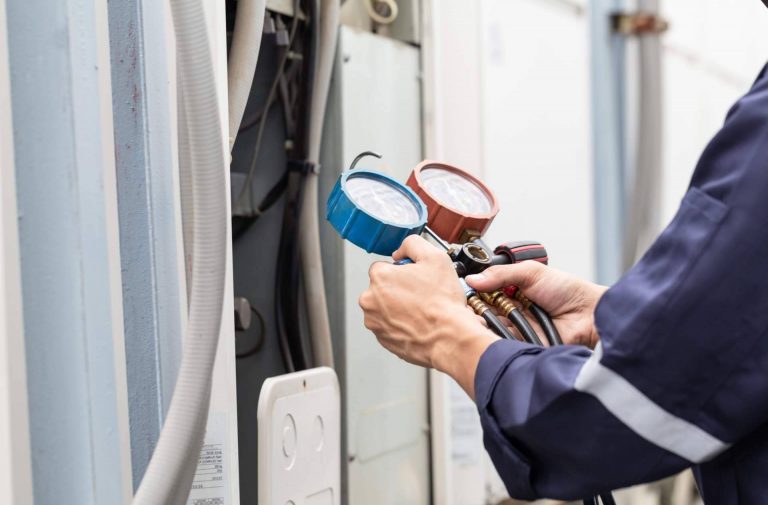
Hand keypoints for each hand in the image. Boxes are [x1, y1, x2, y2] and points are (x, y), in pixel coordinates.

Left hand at [359, 235, 498, 397]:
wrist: (449, 338)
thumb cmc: (442, 303)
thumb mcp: (435, 257)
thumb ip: (413, 244)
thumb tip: (401, 250)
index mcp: (379, 277)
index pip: (384, 266)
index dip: (402, 271)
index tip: (416, 278)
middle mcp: (370, 300)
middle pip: (383, 288)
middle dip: (399, 289)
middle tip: (421, 294)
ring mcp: (374, 322)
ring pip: (385, 308)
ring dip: (399, 307)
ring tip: (421, 310)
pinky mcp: (382, 339)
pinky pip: (390, 326)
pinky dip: (401, 324)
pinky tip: (418, 323)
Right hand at [466, 262, 606, 347]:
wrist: (589, 316)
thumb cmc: (569, 291)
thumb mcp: (532, 273)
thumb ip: (501, 274)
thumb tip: (474, 279)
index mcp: (513, 289)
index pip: (485, 291)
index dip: (474, 292)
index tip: (463, 292)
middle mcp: (512, 309)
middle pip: (484, 311)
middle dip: (476, 309)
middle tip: (469, 307)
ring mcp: (516, 327)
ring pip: (490, 327)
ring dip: (484, 324)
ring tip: (479, 319)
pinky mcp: (521, 344)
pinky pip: (503, 342)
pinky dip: (496, 338)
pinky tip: (490, 332)